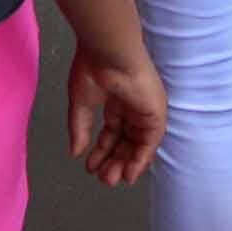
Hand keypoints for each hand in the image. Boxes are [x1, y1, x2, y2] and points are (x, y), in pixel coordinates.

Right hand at [68, 43, 167, 185]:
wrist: (109, 52)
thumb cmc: (94, 67)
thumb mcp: (82, 102)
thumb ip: (81, 128)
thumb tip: (76, 152)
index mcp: (116, 99)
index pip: (112, 132)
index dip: (102, 151)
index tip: (90, 167)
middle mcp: (132, 106)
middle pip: (125, 141)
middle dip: (113, 161)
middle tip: (102, 178)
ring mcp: (145, 109)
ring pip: (138, 144)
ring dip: (126, 164)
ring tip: (111, 179)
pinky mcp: (156, 112)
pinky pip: (151, 141)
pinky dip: (141, 159)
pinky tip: (129, 173)